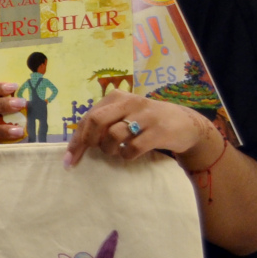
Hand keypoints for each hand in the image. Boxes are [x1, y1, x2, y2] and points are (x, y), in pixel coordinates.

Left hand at [65, 91, 219, 169]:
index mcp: (117, 97)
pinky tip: (130, 153)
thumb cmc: (147, 122)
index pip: (88, 117)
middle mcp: (130, 102)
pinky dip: (126, 155)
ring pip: (113, 135)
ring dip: (109, 149)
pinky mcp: (159, 131)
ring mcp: (146, 116)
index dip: (76, 140)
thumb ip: (102, 124)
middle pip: (96, 120)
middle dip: (89, 141)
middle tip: (96, 150)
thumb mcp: (124, 115)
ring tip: (116, 151)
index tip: (69, 160)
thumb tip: (74, 148)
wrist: (187, 124)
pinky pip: (132, 147)